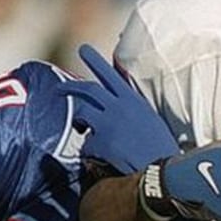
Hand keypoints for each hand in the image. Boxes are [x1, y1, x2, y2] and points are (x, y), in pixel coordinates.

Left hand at [59, 43, 178, 174]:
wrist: (161, 171)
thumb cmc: (160, 148)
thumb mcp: (150, 120)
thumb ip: (132, 109)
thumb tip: (120, 105)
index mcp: (133, 100)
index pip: (110, 74)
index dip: (95, 61)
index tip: (83, 49)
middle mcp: (119, 107)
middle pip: (88, 90)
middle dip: (70, 88)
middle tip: (58, 90)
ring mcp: (109, 123)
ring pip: (82, 115)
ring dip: (80, 123)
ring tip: (82, 130)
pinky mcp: (102, 142)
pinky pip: (86, 144)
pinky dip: (90, 152)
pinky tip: (100, 158)